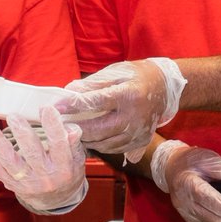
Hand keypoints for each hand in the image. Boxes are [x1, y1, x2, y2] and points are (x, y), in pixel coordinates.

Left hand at [0, 106, 86, 212]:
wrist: (57, 200)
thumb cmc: (67, 172)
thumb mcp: (77, 158)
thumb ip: (72, 142)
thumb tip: (71, 128)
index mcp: (64, 168)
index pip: (59, 145)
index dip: (53, 126)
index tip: (46, 108)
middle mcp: (46, 177)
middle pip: (32, 153)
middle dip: (21, 133)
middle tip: (13, 116)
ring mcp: (28, 183)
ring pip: (10, 162)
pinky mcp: (14, 185)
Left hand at [55, 57, 185, 162]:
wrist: (164, 88)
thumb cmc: (135, 76)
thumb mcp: (115, 72)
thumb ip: (92, 84)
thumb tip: (69, 91)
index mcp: (129, 94)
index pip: (96, 102)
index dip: (74, 105)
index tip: (57, 107)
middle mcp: (135, 116)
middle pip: (98, 129)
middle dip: (76, 128)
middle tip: (59, 126)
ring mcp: (139, 132)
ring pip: (104, 143)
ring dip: (85, 139)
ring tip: (70, 133)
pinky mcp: (140, 142)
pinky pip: (114, 149)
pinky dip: (98, 145)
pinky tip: (88, 139)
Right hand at [150, 139, 220, 221]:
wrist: (172, 170)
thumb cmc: (192, 162)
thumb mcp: (209, 159)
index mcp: (190, 185)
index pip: (214, 203)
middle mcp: (186, 204)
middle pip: (219, 218)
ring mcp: (188, 215)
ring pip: (218, 221)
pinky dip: (219, 214)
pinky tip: (215, 202)